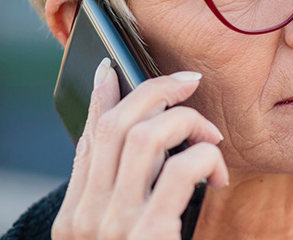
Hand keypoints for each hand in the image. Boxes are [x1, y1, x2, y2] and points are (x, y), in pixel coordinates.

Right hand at [51, 59, 227, 239]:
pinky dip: (206, 159)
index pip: (87, 143)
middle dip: (157, 92)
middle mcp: (86, 218)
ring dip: (189, 123)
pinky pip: (181, 170)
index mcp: (74, 218)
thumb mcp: (121, 237)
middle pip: (115, 127)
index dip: (101, 100)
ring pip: (147, 137)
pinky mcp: (149, 235)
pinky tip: (217, 176)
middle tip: (190, 83)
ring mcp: (114, 225)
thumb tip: (138, 145)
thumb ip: (119, 200)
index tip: (111, 69)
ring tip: (212, 140)